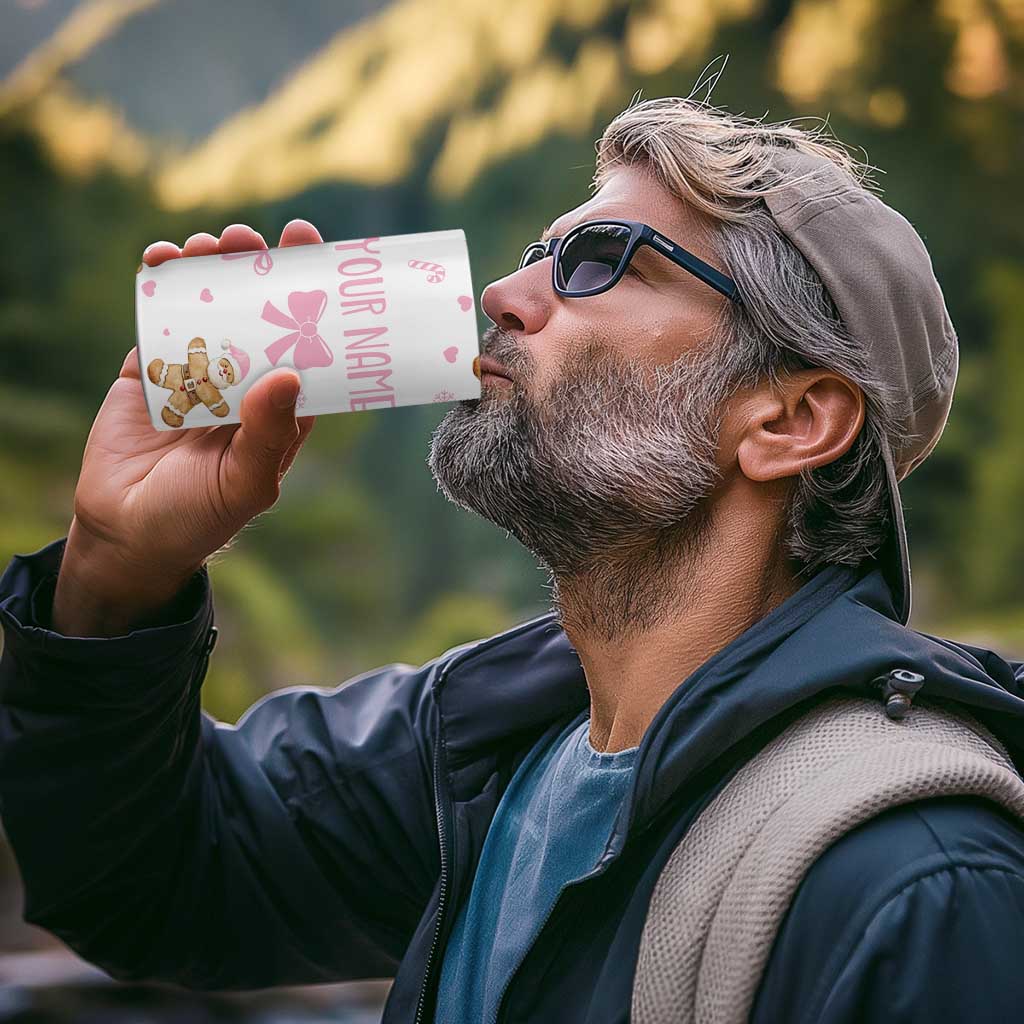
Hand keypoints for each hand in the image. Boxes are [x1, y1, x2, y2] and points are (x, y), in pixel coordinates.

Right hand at [52, 220, 321, 635]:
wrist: (126, 533)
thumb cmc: (200, 516)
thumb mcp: (245, 483)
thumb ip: (268, 434)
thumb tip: (289, 374)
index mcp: (280, 406)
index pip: (304, 341)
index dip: (309, 296)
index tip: (310, 249)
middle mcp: (244, 381)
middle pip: (257, 312)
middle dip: (256, 268)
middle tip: (250, 238)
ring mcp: (197, 372)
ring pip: (209, 307)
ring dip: (209, 268)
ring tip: (207, 245)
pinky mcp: (150, 370)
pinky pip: (159, 319)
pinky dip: (160, 285)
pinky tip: (161, 259)